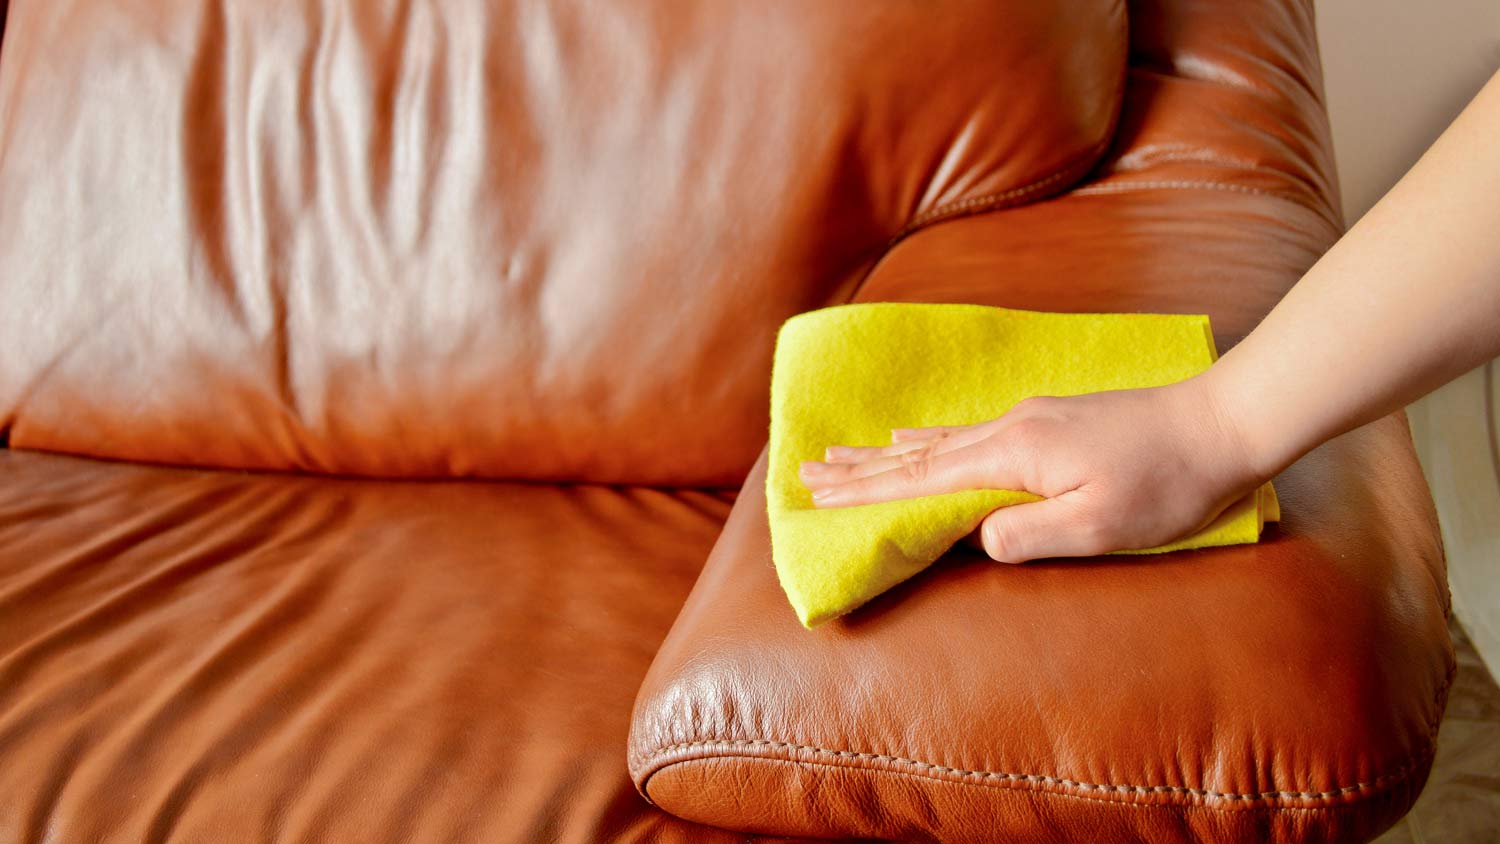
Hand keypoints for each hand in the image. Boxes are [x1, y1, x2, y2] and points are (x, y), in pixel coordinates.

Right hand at [797, 377, 1268, 562]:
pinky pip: (965, 430)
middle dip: (859, 468)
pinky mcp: (1047, 420)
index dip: (867, 492)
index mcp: (1014, 455)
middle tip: (805, 472)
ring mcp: (1028, 419)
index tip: (817, 496)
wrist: (1220, 423)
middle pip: (916, 453)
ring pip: (937, 439)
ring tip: (842, 452)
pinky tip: (913, 435)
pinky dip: (927, 438)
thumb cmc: (1166, 484)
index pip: (922, 478)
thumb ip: (1030, 534)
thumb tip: (976, 538)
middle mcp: (1010, 428)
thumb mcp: (1101, 526)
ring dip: (885, 451)